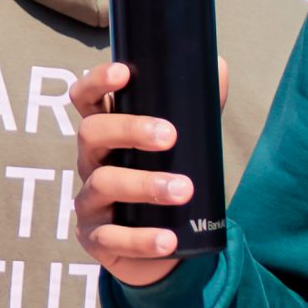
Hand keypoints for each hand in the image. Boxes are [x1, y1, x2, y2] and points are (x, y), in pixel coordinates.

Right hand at [70, 58, 227, 287]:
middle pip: (91, 133)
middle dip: (129, 129)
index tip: (124, 73)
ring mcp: (89, 200)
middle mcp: (90, 161)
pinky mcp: (96, 238)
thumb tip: (220, 67)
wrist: (165, 240)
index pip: (86, 98)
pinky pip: (111, 238)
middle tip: (170, 136)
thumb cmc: (167, 176)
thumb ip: (199, 107)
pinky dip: (141, 239)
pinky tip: (168, 240)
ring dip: (145, 184)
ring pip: (104, 184)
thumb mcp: (183, 143)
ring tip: (184, 190)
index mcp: (106, 131)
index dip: (97, 81)